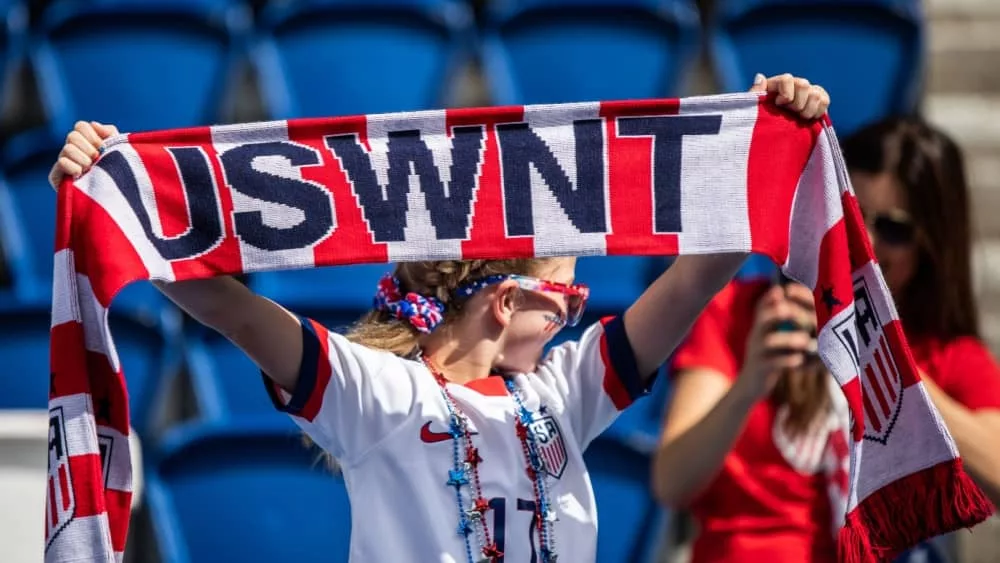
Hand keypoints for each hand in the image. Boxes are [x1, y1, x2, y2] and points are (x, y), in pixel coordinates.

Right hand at [48, 120, 119, 189]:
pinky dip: (74, 168)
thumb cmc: (118, 174)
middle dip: (89, 148)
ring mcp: (64, 162)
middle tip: (97, 160)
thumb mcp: (119, 152)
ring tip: (91, 169)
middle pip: (73, 135)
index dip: (92, 135)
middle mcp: (72, 150)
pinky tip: (82, 175)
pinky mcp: (57, 176)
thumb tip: (95, 124)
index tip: (102, 146)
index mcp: (86, 142)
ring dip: (83, 159)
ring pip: (67, 148)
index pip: (81, 126)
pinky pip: (61, 162)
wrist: (116, 200)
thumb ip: (110, 134)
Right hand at [734, 282, 817, 400]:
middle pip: (762, 320)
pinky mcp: (761, 369)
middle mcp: (755, 337)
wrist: (750, 385)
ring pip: (769, 342)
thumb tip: (801, 309)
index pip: (761, 308)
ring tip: (804, 340)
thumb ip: (781, 326)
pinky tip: (799, 359)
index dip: (770, 298)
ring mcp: (757, 353)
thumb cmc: (769, 359)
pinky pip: (773, 363)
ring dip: (788, 339)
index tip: (781, 290)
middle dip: (777, 313)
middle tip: (792, 310)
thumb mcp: (771, 339)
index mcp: (759, 328)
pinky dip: (787, 360)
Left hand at [749, 73, 829, 119]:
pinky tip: (808, 119)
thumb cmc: (758, 126)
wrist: (772, 143)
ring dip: (807, 110)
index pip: (787, 79)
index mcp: (776, 85)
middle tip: (789, 115)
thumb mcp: (752, 111)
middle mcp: (793, 85)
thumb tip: (761, 76)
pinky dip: (818, 111)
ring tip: (798, 119)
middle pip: (804, 84)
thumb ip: (755, 94)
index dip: (786, 93)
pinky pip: (825, 101)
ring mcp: (806, 93)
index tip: (779, 105)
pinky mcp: (818, 103)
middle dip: (797, 104)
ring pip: (816, 93)